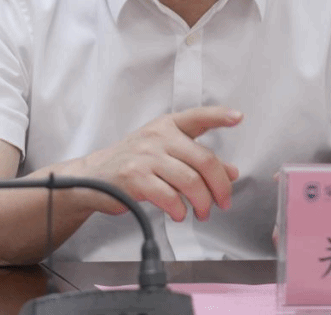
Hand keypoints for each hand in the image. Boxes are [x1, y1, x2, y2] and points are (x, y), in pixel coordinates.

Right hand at [77, 106, 242, 221]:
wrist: (92, 177)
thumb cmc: (132, 163)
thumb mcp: (165, 153)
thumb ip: (196, 159)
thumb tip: (231, 172)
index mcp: (167, 125)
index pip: (197, 117)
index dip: (219, 116)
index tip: (238, 117)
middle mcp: (157, 136)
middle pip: (203, 159)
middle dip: (220, 186)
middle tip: (224, 202)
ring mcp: (145, 156)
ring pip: (190, 180)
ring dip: (203, 202)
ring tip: (202, 212)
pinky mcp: (134, 177)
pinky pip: (169, 196)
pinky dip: (180, 209)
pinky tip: (180, 213)